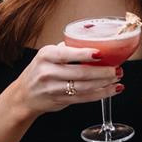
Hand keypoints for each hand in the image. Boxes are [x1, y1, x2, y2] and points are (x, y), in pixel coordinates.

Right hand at [6, 43, 122, 119]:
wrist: (24, 95)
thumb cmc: (39, 70)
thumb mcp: (46, 54)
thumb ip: (66, 48)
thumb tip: (91, 40)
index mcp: (46, 55)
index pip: (67, 54)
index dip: (85, 54)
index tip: (101, 53)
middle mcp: (48, 72)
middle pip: (80, 73)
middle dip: (103, 72)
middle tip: (118, 68)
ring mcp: (54, 88)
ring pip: (85, 87)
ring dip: (105, 83)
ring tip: (118, 78)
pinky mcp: (61, 101)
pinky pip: (84, 98)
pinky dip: (100, 94)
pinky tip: (111, 90)